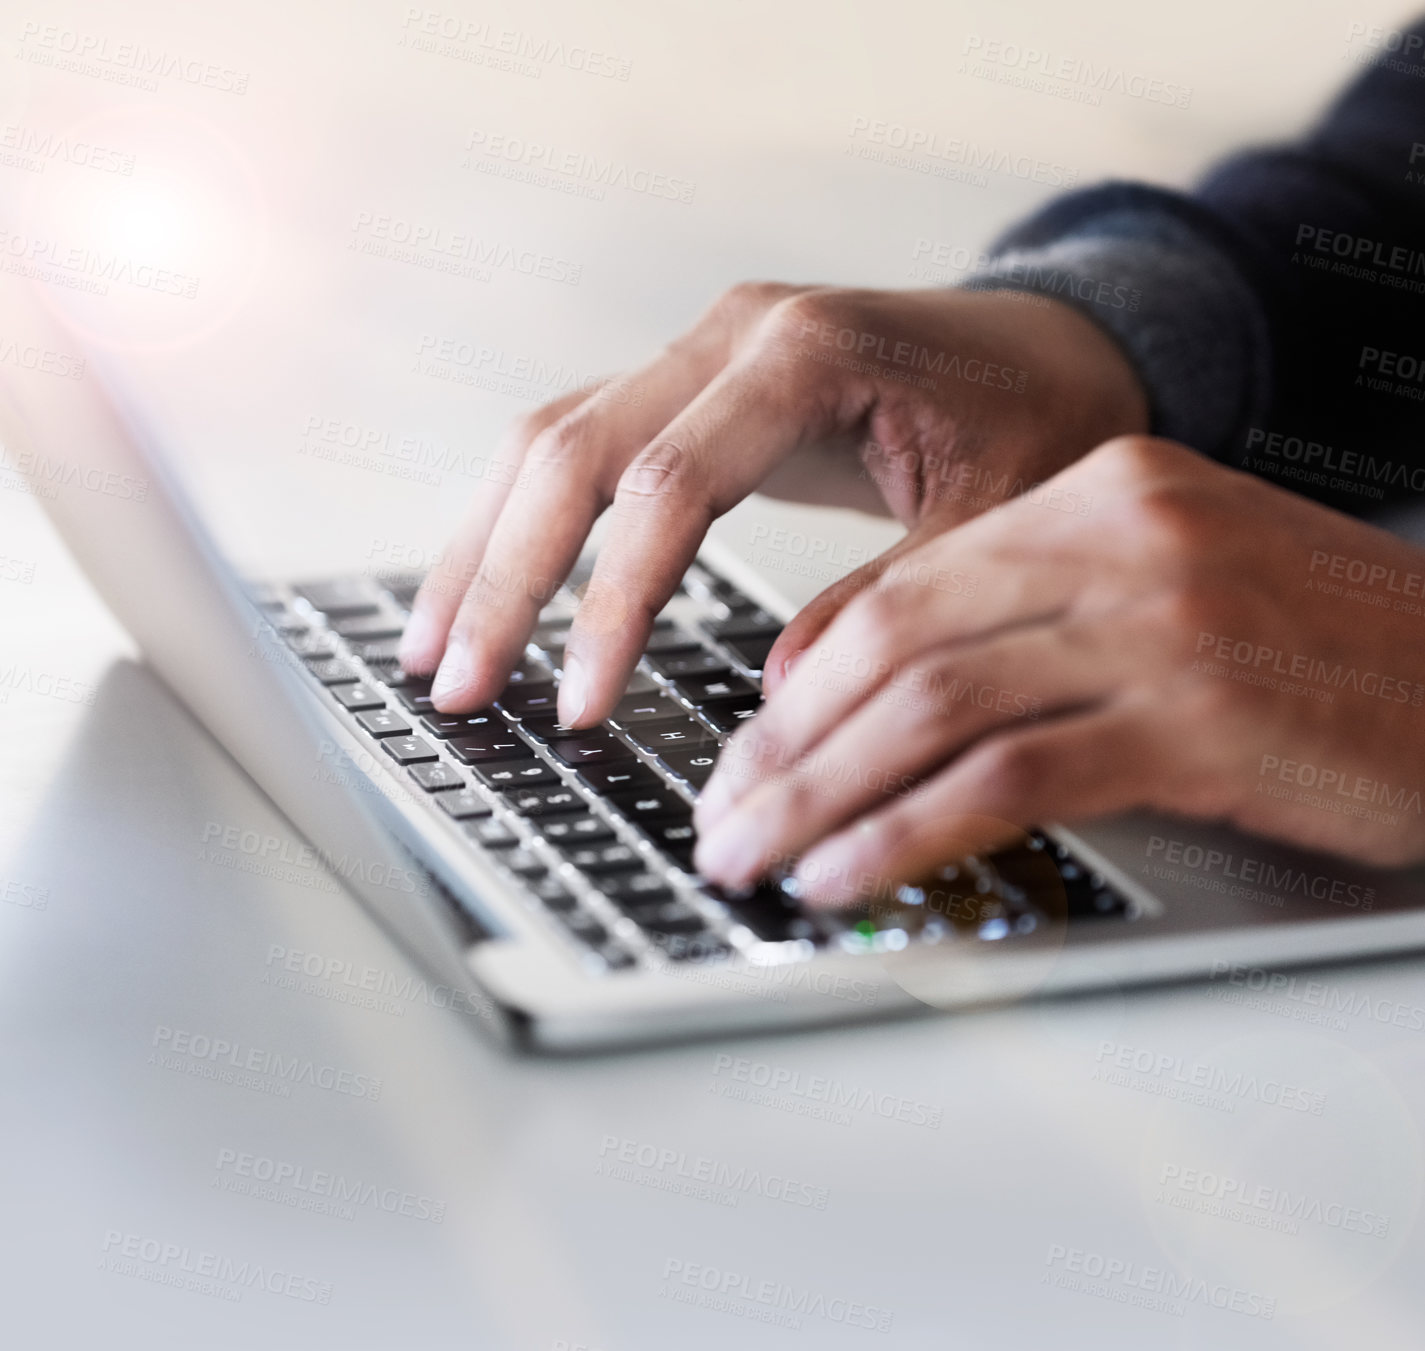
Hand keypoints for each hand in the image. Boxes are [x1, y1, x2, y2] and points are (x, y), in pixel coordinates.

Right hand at [398, 282, 1147, 720]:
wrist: (1052, 345)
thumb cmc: (1036, 421)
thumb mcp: (990, 525)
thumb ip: (883, 606)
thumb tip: (778, 697)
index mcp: (807, 355)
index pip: (666, 487)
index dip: (609, 604)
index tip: (575, 703)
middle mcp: (732, 335)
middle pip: (571, 451)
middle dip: (503, 579)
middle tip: (453, 686)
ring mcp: (702, 349)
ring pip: (551, 439)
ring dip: (485, 545)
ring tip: (432, 645)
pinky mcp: (693, 382)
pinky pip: (581, 441)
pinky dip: (523, 517)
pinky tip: (490, 581)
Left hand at [691, 436, 1424, 903]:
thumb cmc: (1324, 654)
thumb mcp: (1167, 594)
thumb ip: (1025, 619)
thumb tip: (864, 689)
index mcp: (1103, 491)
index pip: (903, 589)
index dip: (801, 681)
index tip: (747, 750)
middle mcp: (1123, 537)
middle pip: (896, 646)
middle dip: (785, 748)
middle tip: (721, 818)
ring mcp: (1162, 621)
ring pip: (930, 710)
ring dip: (820, 797)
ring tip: (754, 859)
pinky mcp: (1201, 717)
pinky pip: (1007, 779)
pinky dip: (907, 833)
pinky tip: (848, 876)